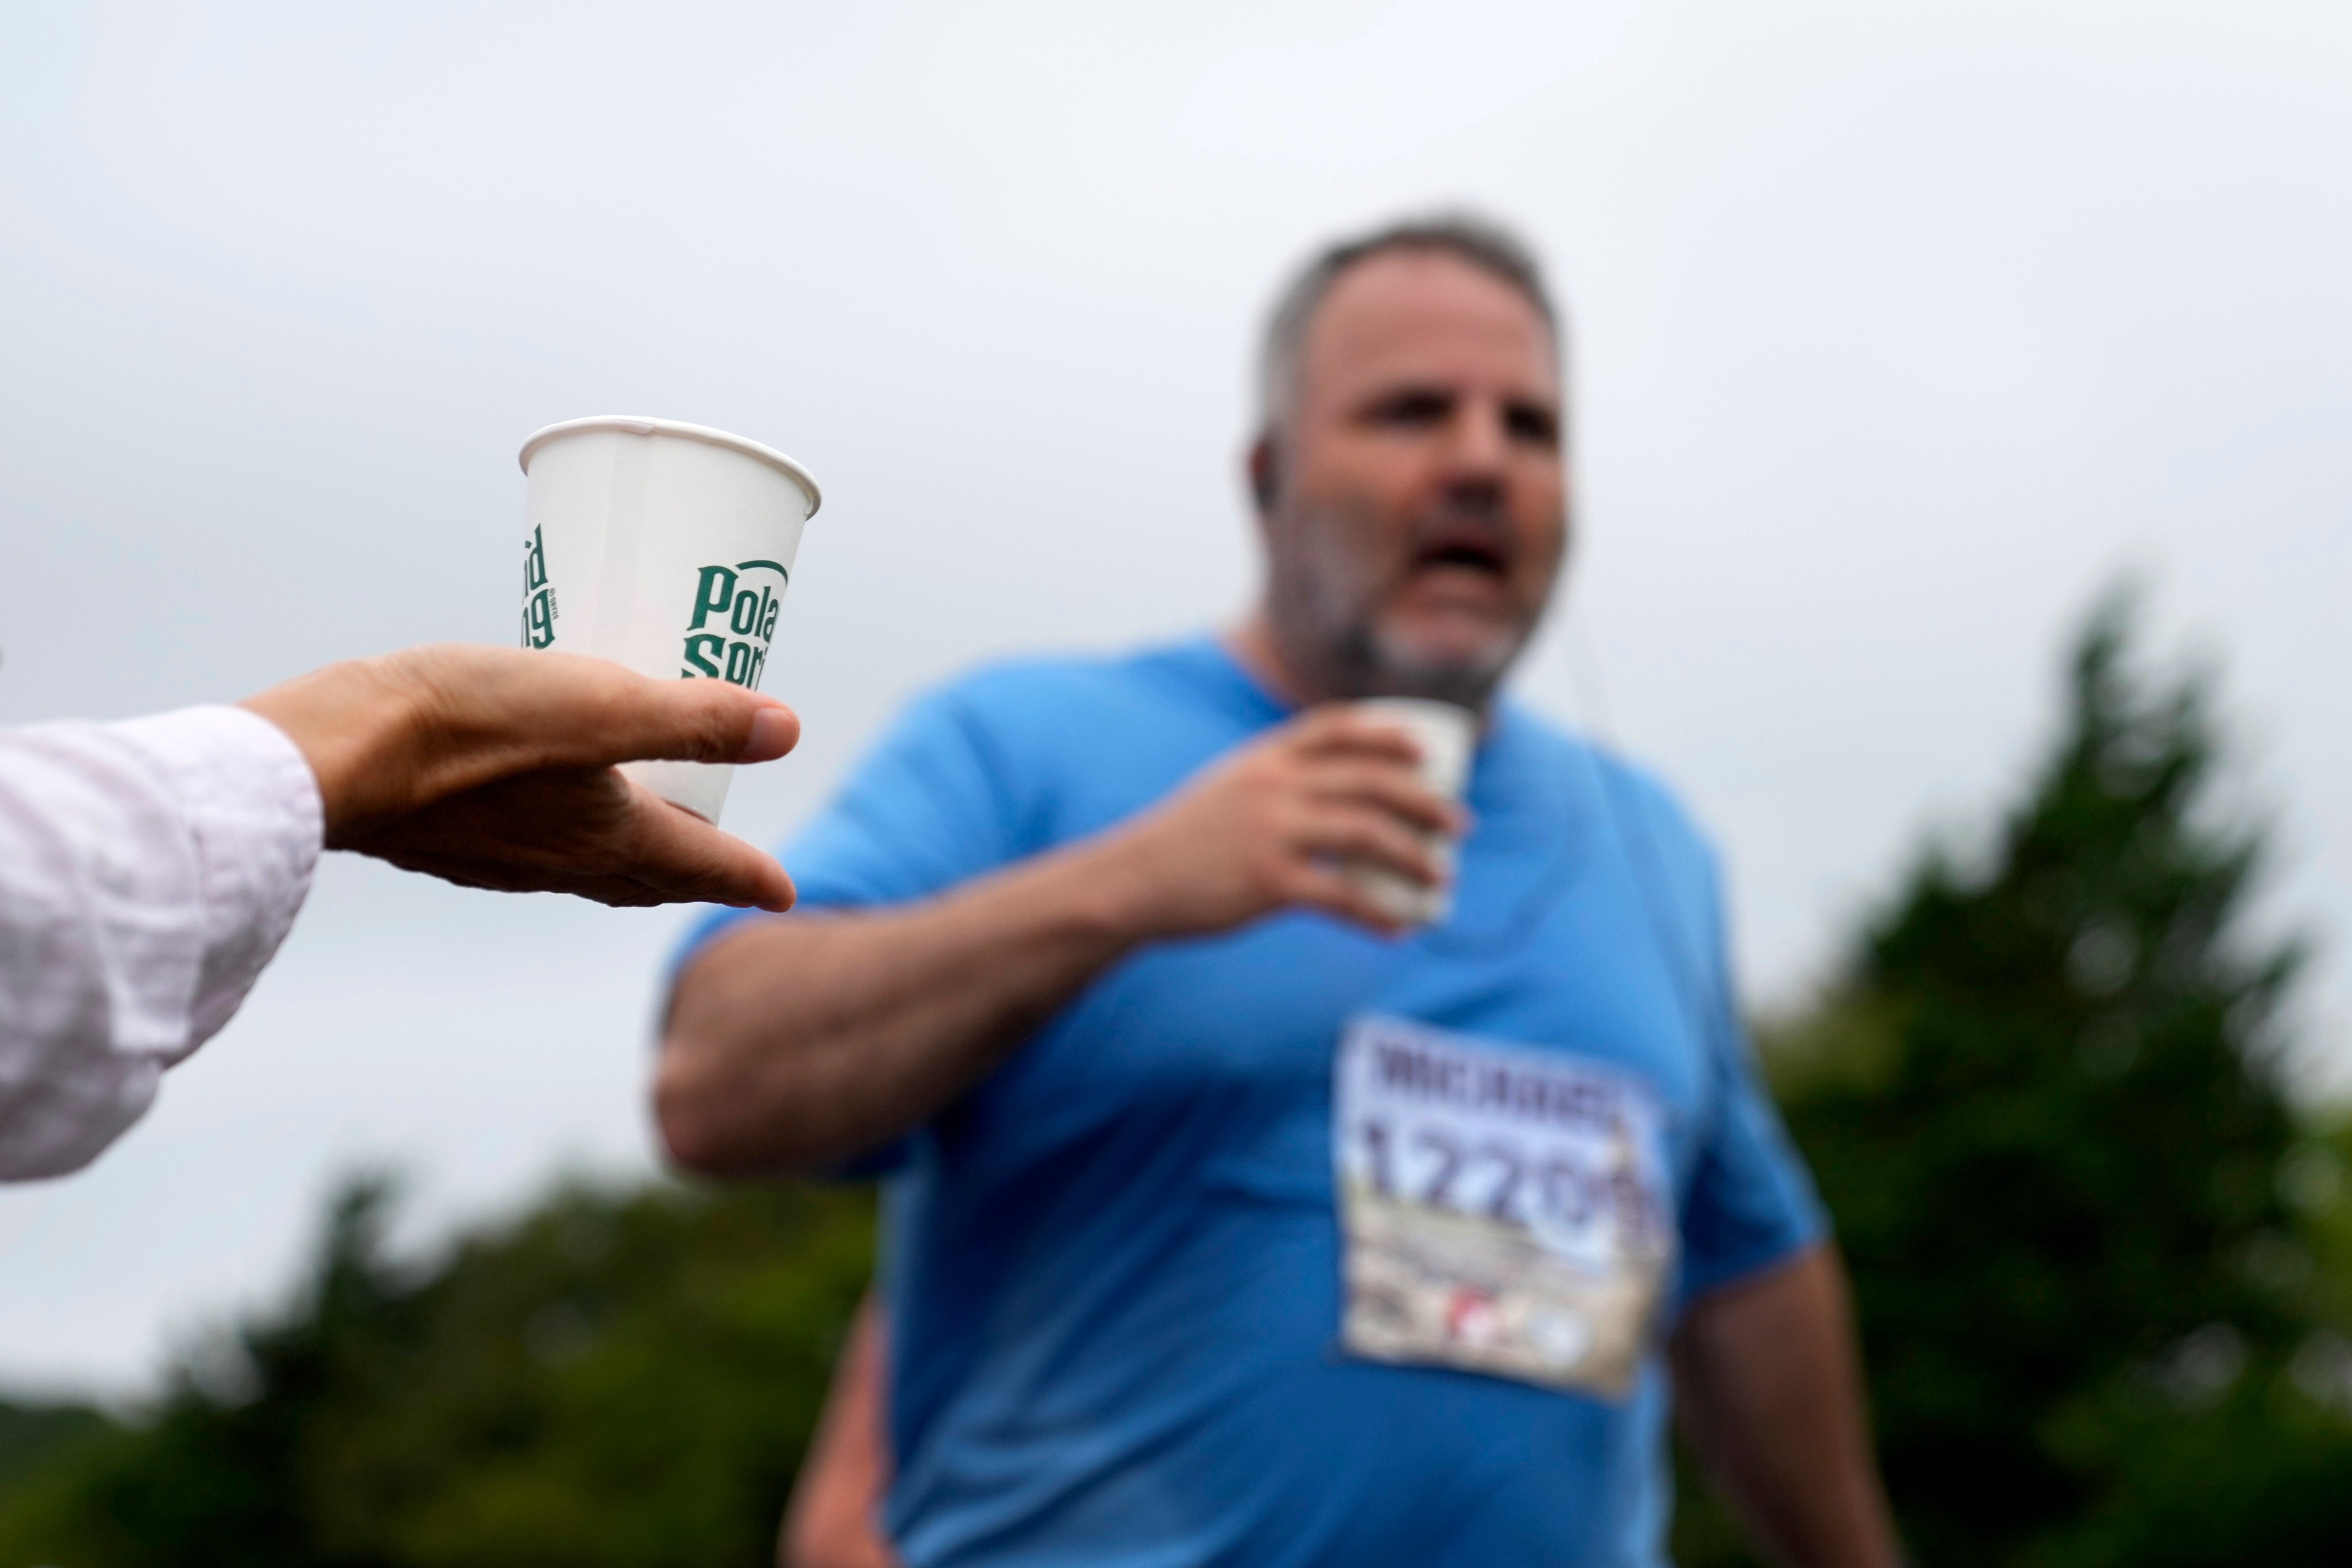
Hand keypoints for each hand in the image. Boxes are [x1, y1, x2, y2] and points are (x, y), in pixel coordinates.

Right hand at [239, 645, 799, 910]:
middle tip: (725, 866)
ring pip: (587, 869)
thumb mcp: (599, 703)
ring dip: (629, 857)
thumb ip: (692, 717)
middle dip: (693, 872)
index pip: (703, 866)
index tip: (787, 891)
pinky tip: (541, 808)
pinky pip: (530, 850)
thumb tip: (785, 729)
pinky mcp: (447, 840)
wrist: (329, 759)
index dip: (750, 875)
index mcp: (609, 836)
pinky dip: (564, 837)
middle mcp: (559, 861)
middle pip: (647, 877)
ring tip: (647, 831)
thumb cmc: (467, 725)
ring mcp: (499, 859)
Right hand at [1091, 705, 1464, 939]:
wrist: (1130, 881)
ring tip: (1442, 877)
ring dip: (1414, 857)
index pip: (1336, 728)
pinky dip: (1377, 914)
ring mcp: (1270, 831)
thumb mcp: (1225, 789)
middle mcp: (1272, 785)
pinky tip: (1399, 928)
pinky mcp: (1266, 881)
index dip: (1388, 733)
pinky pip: (1340, 896)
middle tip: (1459, 825)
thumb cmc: (1182, 842)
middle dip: (1425, 801)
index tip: (1427, 749)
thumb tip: (1331, 797)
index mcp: (1263, 758)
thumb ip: (1274, 783)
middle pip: (1368, 780)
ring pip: (1366, 834)